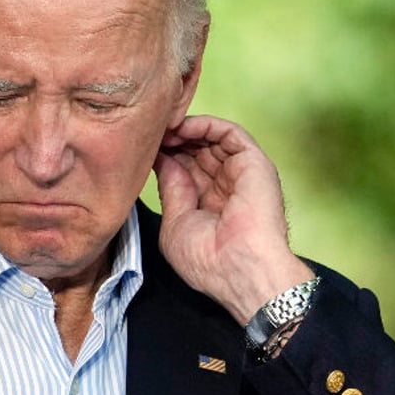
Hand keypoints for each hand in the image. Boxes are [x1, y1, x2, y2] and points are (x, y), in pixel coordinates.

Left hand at [153, 115, 313, 325]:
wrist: (239, 269)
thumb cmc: (208, 259)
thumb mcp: (176, 223)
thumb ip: (171, 189)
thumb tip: (162, 161)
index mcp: (209, 203)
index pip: (185, 169)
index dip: (165, 155)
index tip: (141, 147)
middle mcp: (226, 186)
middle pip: (196, 150)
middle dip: (172, 140)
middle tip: (149, 132)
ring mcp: (241, 173)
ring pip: (212, 138)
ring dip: (185, 129)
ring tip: (162, 128)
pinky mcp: (254, 162)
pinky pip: (230, 133)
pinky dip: (205, 125)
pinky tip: (182, 128)